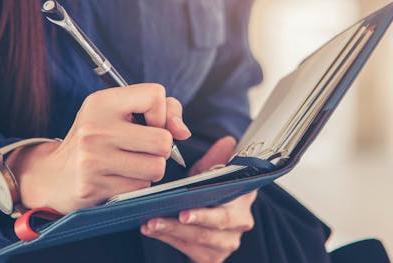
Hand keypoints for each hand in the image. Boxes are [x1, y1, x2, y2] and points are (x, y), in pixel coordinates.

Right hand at [7, 83, 190, 212]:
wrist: (54, 175)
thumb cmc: (97, 138)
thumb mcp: (119, 112)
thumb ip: (161, 109)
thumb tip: (183, 132)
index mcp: (101, 102)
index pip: (155, 95)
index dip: (161, 113)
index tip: (148, 124)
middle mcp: (95, 128)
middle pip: (163, 140)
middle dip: (161, 148)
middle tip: (141, 149)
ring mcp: (93, 159)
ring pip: (156, 168)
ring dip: (149, 169)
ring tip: (128, 164)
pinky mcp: (94, 187)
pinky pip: (140, 188)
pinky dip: (135, 185)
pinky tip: (116, 178)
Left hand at [141, 136, 256, 262]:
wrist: (213, 213)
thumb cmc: (212, 189)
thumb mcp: (213, 172)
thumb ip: (217, 160)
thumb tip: (227, 141)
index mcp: (243, 200)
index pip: (226, 211)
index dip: (204, 214)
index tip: (183, 212)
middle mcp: (239, 225)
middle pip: (209, 231)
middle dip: (180, 227)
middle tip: (157, 219)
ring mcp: (226, 244)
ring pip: (197, 242)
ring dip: (170, 233)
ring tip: (149, 223)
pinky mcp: (213, 257)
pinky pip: (190, 251)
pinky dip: (169, 240)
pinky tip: (152, 231)